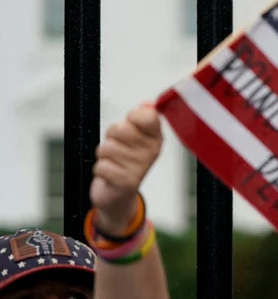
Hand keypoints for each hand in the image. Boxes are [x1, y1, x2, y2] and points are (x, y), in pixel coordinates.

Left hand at [90, 102, 162, 235]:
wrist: (118, 194)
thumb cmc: (124, 161)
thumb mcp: (135, 137)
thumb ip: (141, 117)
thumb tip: (148, 104)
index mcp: (156, 137)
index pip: (145, 115)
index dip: (131, 118)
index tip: (131, 127)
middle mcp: (152, 151)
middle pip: (121, 128)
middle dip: (112, 137)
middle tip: (118, 148)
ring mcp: (141, 167)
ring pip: (107, 147)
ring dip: (104, 155)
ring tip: (113, 163)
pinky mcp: (127, 182)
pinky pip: (101, 166)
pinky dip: (100, 170)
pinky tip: (110, 175)